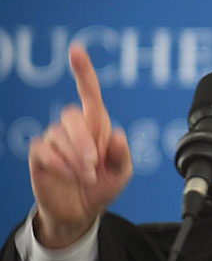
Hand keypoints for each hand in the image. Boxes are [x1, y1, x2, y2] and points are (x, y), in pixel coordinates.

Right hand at [28, 43, 132, 248]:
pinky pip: (46, 151)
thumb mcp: (122, 172)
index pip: (89, 92)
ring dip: (77, 159)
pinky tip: (69, 175)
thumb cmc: (102, 185)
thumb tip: (116, 135)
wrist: (81, 211)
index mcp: (96, 124)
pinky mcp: (40, 154)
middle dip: (86, 142)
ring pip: (60, 136)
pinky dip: (62, 165)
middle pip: (72, 117)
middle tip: (95, 165)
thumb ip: (122, 154)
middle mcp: (73, 127)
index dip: (83, 71)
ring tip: (87, 176)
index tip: (76, 50)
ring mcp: (54, 139)